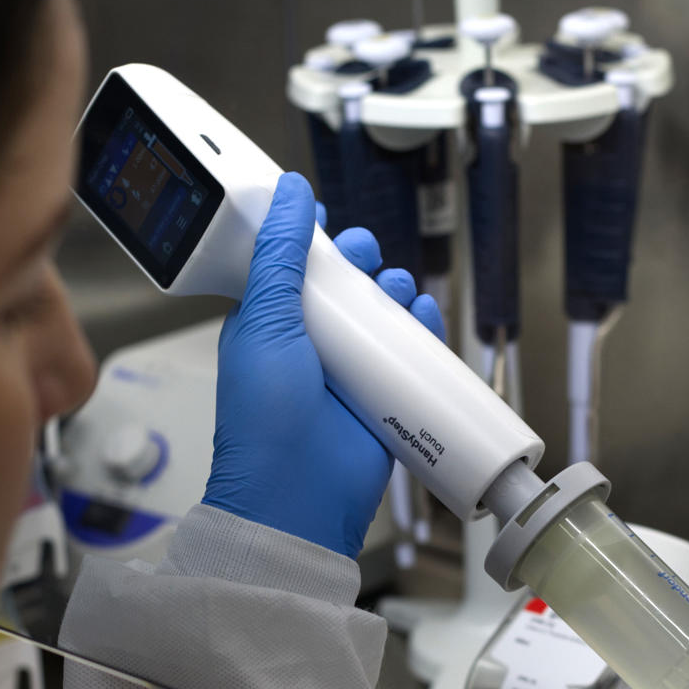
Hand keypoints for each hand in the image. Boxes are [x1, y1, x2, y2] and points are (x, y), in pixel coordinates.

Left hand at [203, 172, 444, 556]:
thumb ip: (279, 255)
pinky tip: (424, 315)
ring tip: (398, 287)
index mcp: (268, 325)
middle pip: (345, 288)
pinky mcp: (384, 400)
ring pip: (381, 317)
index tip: (329, 222)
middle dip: (361, 263)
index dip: (313, 242)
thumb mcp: (264, 320)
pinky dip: (423, 331)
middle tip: (367, 256)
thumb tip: (289, 192)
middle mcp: (310, 347)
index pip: (294, 269)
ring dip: (394, 292)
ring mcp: (348, 374)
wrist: (295, 496)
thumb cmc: (264, 418)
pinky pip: (410, 356)